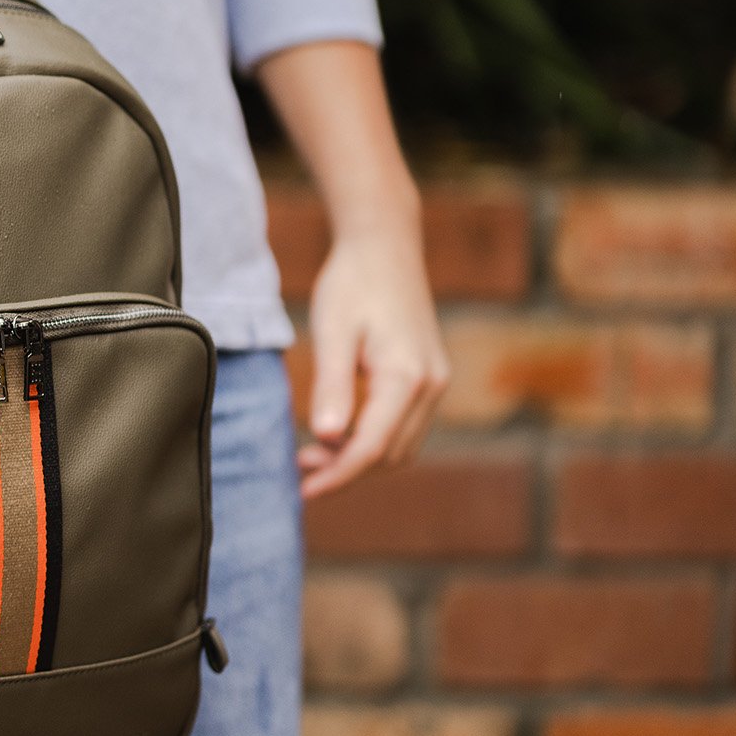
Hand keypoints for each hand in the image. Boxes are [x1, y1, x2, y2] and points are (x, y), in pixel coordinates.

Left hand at [297, 218, 449, 499]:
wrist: (384, 245)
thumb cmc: (353, 283)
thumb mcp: (333, 331)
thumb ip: (332, 385)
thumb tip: (327, 438)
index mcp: (406, 377)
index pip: (372, 448)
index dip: (338, 475)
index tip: (303, 491)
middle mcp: (431, 386)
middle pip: (391, 455)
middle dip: (347, 471)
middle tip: (300, 471)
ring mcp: (435, 382)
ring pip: (401, 444)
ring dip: (361, 457)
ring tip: (314, 454)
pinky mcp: (428, 376)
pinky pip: (404, 424)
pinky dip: (374, 438)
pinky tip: (339, 430)